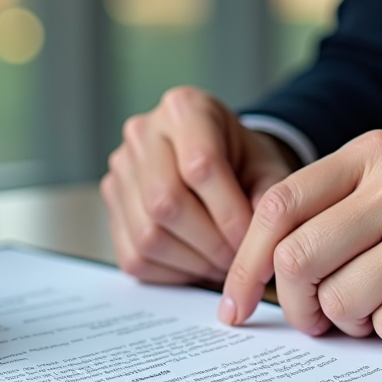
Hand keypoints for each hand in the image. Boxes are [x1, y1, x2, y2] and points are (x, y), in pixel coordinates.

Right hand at [101, 87, 298, 284]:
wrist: (217, 160)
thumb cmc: (241, 161)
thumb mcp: (267, 168)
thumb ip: (269, 196)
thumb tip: (259, 238)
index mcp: (185, 109)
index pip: (200, 166)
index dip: (229, 213)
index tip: (251, 240)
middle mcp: (143, 134)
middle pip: (165, 202)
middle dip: (209, 243)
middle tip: (237, 259)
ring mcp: (120, 171)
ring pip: (147, 235)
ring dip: (191, 262)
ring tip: (220, 263)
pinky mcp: (111, 207)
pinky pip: (134, 256)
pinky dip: (170, 272)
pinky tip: (196, 264)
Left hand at [219, 130, 381, 344]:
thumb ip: (323, 218)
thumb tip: (249, 273)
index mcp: (372, 155)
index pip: (276, 207)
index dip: (244, 264)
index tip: (233, 305)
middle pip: (297, 259)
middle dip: (297, 305)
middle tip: (317, 319)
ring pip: (339, 302)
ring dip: (352, 322)